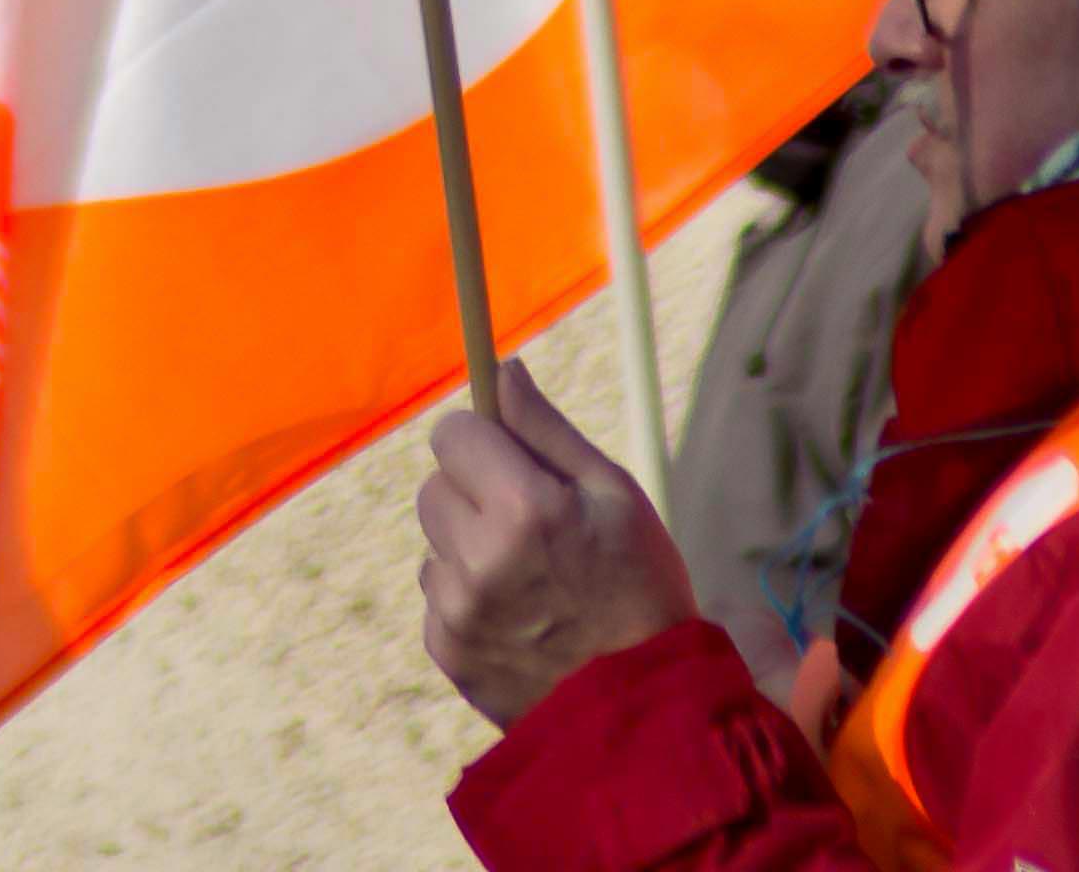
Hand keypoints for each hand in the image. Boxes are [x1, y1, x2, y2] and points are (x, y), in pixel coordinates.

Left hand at [415, 366, 701, 729]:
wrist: (644, 708)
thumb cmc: (641, 586)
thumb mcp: (615, 494)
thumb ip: (546, 429)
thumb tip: (502, 369)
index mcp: (523, 508)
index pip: (452, 434)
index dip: (483, 439)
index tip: (511, 460)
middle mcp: (478, 558)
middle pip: (435, 486)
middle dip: (474, 491)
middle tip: (530, 524)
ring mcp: (457, 612)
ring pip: (435, 543)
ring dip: (468, 548)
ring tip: (531, 579)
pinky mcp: (447, 653)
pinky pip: (437, 597)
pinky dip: (467, 598)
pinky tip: (519, 618)